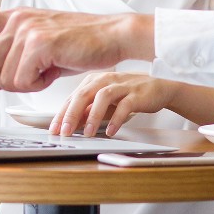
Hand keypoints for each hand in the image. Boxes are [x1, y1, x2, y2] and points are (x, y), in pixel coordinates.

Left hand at [0, 8, 154, 92]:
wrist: (113, 36)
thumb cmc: (81, 46)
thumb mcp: (42, 53)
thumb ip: (15, 62)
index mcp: (15, 18)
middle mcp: (16, 20)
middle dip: (10, 81)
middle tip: (40, 71)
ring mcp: (26, 29)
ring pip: (4, 77)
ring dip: (28, 83)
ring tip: (51, 67)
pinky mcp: (38, 42)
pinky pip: (22, 80)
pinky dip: (39, 83)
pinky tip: (56, 68)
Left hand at [50, 72, 178, 137]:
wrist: (160, 87)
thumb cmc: (130, 94)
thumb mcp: (105, 102)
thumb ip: (88, 110)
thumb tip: (71, 123)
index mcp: (94, 81)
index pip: (73, 97)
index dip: (62, 113)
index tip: (54, 129)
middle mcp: (106, 80)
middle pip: (84, 94)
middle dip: (72, 113)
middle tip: (64, 131)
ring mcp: (122, 86)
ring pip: (103, 97)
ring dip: (93, 116)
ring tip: (87, 133)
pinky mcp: (137, 94)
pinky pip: (125, 105)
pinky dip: (116, 119)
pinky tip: (111, 131)